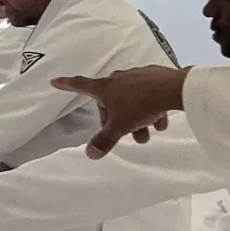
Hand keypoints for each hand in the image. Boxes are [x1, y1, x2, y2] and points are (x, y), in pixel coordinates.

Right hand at [52, 65, 190, 156]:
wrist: (174, 89)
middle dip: (117, 119)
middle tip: (127, 135)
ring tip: (149, 133)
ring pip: (131, 99)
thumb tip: (90, 154)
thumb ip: (105, 140)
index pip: (80, 86)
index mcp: (104, 88)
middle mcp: (118, 78)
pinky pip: (148, 94)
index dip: (67, 85)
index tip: (55, 81)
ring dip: (137, 117)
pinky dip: (151, 108)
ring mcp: (137, 75)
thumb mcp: (120, 126)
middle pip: (110, 100)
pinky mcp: (155, 76)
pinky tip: (161, 121)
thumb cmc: (140, 105)